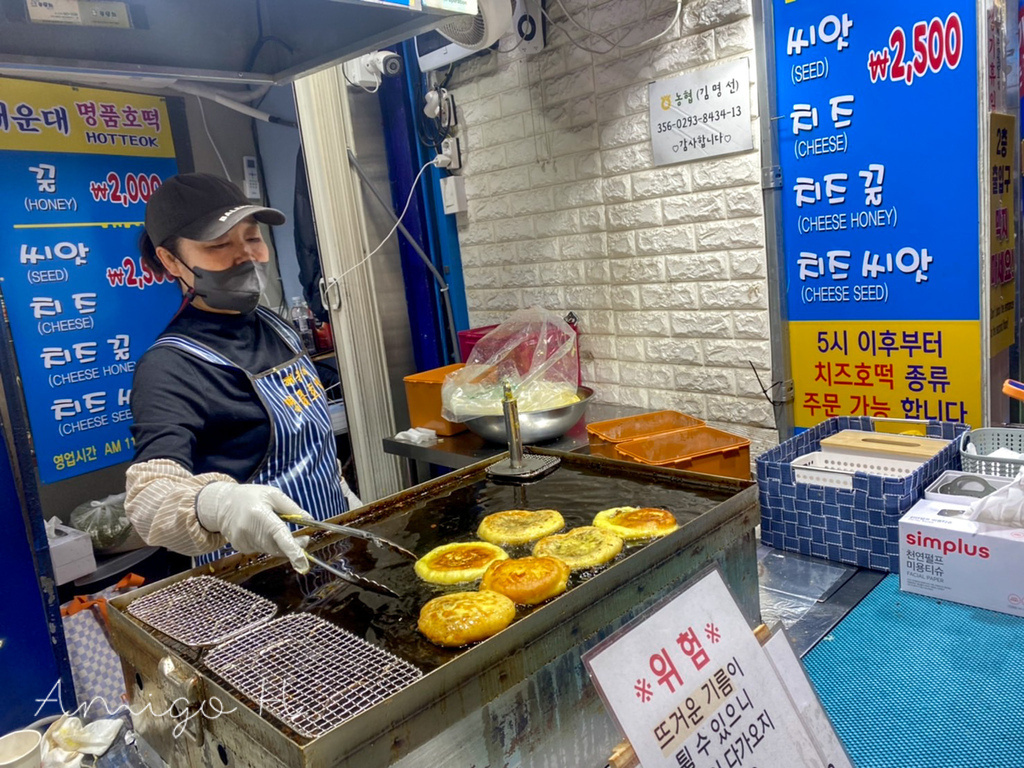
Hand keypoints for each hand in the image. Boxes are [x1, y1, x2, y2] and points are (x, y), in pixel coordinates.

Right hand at [196, 482, 311, 571]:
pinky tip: (262, 531)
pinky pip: (263, 550)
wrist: (223, 504)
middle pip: (277, 547)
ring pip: (271, 550)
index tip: (302, 563)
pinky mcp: (241, 548)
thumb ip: (292, 508)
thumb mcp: (273, 494)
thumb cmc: (251, 496)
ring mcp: (243, 541)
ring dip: (281, 544)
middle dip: (294, 547)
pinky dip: (269, 544)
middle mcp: (249, 531)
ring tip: (279, 528)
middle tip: (304, 538)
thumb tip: (310, 519)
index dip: (292, 549)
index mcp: (259, 514)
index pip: (278, 535)